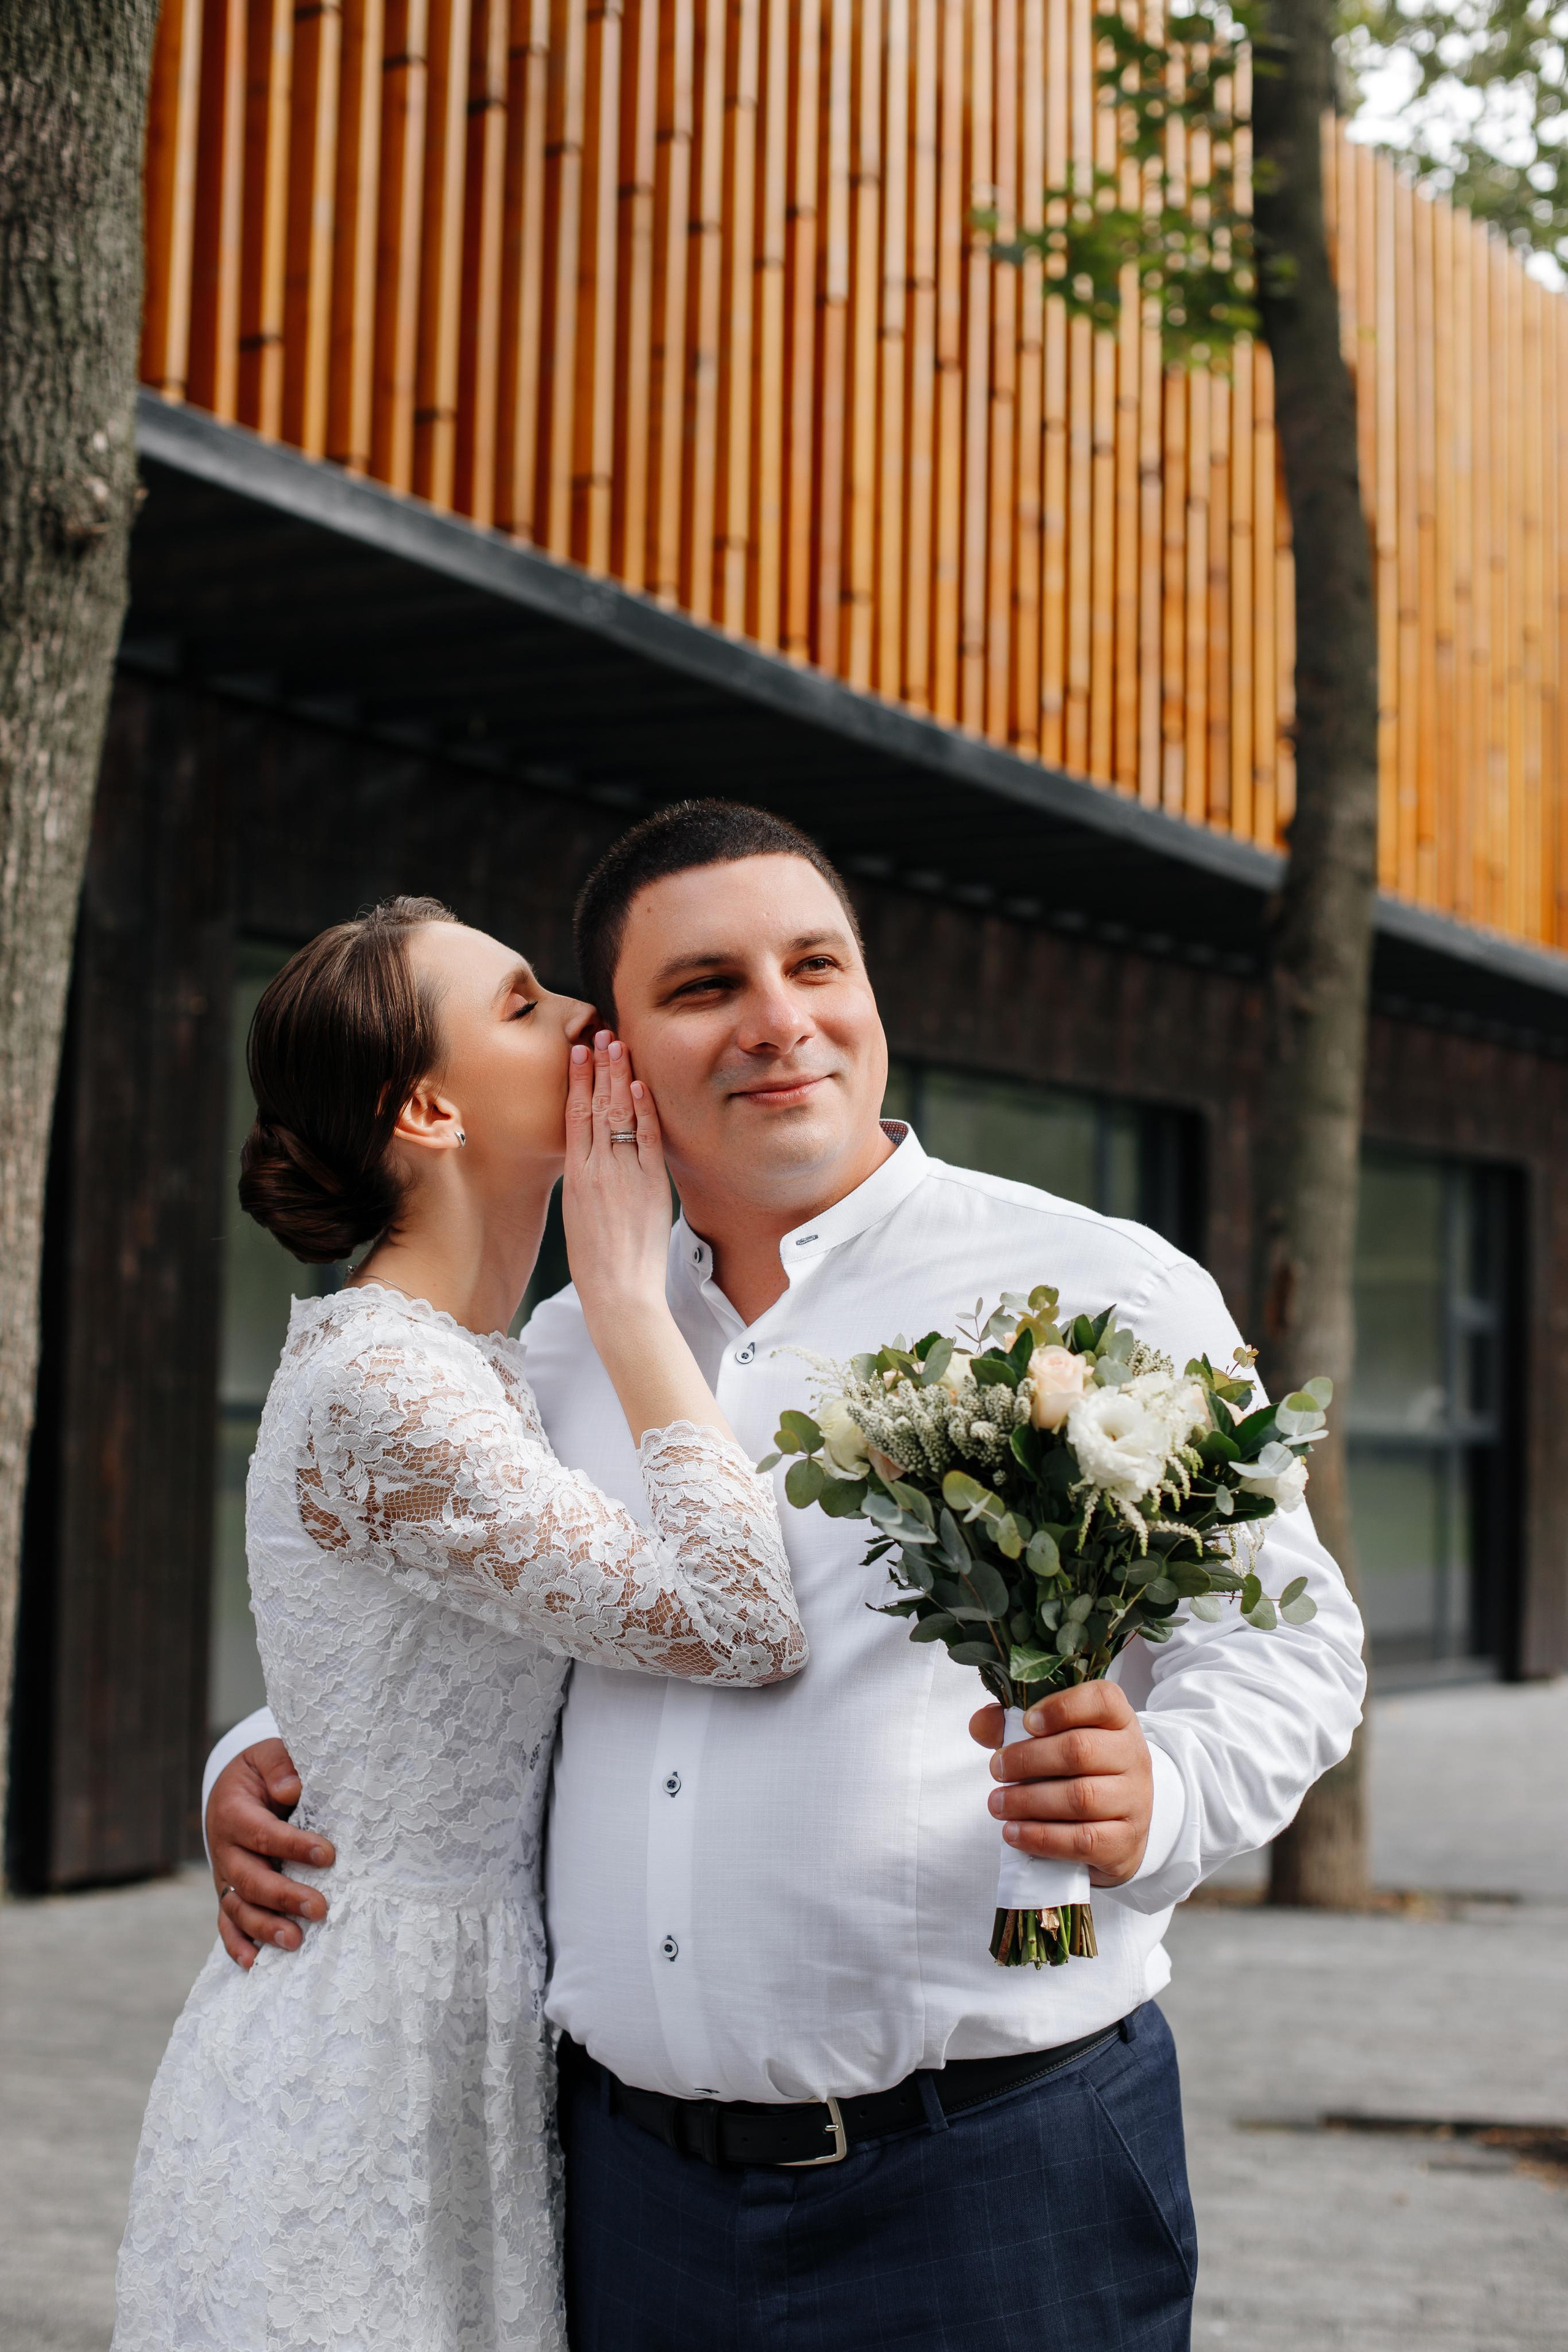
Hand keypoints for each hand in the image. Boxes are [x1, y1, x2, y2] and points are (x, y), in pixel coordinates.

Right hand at [208, 1739, 334, 1968]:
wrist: (229, 1789)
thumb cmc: (259, 1772)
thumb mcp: (266, 1756)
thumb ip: (279, 1766)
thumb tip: (292, 1788)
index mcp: (234, 1814)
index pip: (263, 1834)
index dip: (294, 1846)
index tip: (328, 1855)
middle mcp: (225, 1850)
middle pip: (251, 1880)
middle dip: (284, 1897)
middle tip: (320, 1909)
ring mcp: (225, 1876)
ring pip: (239, 1908)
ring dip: (265, 1927)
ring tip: (296, 1942)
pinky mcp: (228, 1893)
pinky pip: (227, 1923)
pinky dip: (237, 1945)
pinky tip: (255, 1964)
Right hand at [560, 1029, 669, 1329]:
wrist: (618, 1292)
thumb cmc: (597, 1261)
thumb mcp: (579, 1214)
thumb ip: (588, 1180)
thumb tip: (596, 1157)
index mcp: (575, 1176)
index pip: (574, 1114)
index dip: (577, 1079)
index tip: (579, 1051)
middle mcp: (596, 1169)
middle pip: (596, 1105)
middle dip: (599, 1066)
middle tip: (602, 1033)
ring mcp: (622, 1175)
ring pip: (619, 1114)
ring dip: (620, 1077)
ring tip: (619, 1045)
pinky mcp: (649, 1185)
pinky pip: (646, 1139)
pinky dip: (644, 1109)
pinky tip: (641, 1084)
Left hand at [970, 1683, 1153, 1886]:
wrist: (1123, 1823)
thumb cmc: (1080, 1771)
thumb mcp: (1055, 1739)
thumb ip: (1012, 1725)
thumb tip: (979, 1725)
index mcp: (1119, 1720)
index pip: (1102, 1700)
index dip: (1061, 1707)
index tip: (1026, 1722)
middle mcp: (1133, 1756)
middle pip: (1080, 1750)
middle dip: (1028, 1760)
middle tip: (997, 1769)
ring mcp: (1134, 1801)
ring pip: (1081, 1798)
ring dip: (1029, 1801)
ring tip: (997, 1804)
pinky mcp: (1125, 1842)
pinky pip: (1083, 1841)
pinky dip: (1042, 1838)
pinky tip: (1014, 1832)